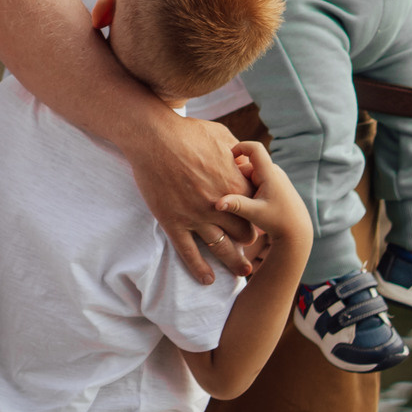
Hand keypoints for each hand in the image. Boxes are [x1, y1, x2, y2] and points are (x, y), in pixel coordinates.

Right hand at [125, 115, 258, 283]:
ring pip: (222, 248)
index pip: (255, 210)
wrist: (153, 138)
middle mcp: (220, 206)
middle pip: (243, 233)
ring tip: (242, 272)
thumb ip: (237, 151)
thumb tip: (245, 157)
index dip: (258, 217)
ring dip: (234, 261)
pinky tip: (208, 280)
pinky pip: (189, 253)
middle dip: (248, 240)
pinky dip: (200, 268)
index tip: (257, 222)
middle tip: (250, 247)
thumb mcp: (221, 135)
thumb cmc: (187, 131)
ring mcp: (196, 217)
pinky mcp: (174, 222)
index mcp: (235, 185)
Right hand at [220, 140, 313, 258]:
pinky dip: (248, 187)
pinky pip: (257, 179)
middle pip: (248, 165)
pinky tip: (248, 202)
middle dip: (236, 176)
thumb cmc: (278, 222)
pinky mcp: (275, 184)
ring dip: (242, 183)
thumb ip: (236, 205)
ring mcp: (275, 177)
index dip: (240, 147)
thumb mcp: (255, 214)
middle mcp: (274, 171)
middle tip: (229, 192)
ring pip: (251, 173)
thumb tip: (217, 204)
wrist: (297, 231)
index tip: (227, 157)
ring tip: (240, 200)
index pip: (254, 148)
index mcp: (270, 173)